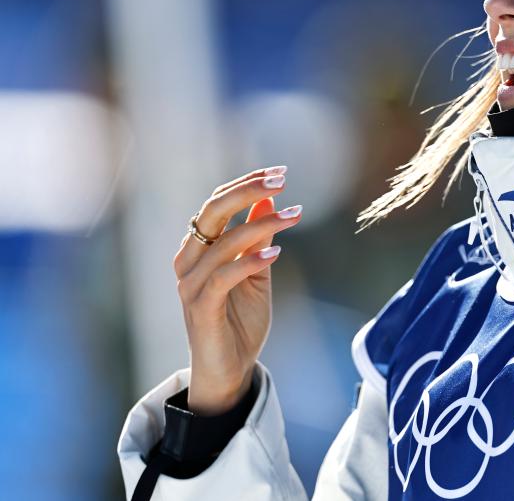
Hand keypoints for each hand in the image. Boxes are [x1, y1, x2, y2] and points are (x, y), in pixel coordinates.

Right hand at [172, 166, 301, 414]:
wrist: (230, 370)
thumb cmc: (240, 320)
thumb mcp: (257, 271)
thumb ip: (259, 237)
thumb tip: (269, 198)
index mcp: (199, 249)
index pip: (217, 204)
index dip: (246, 184)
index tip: (279, 172)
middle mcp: (189, 261)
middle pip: (212, 212)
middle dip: (247, 190)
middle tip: (281, 179)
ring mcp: (191, 285)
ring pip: (223, 242)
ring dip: (262, 224)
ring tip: (295, 214)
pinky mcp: (200, 308)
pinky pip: (223, 277)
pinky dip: (250, 261)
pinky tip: (277, 252)